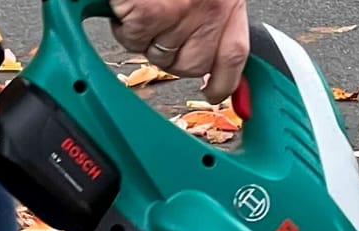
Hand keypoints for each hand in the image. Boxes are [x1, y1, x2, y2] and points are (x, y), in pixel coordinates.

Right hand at [109, 0, 249, 102]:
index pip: (234, 55)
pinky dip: (124, 24)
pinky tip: (126, 3)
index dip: (225, 82)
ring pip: (158, 56)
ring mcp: (180, 12)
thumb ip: (211, 8)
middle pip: (190, 64)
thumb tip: (214, 56)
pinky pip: (133, 38)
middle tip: (156, 26)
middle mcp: (210, 7)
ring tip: (139, 7)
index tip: (215, 93)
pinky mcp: (150, 12)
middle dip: (169, 54)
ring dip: (143, 38)